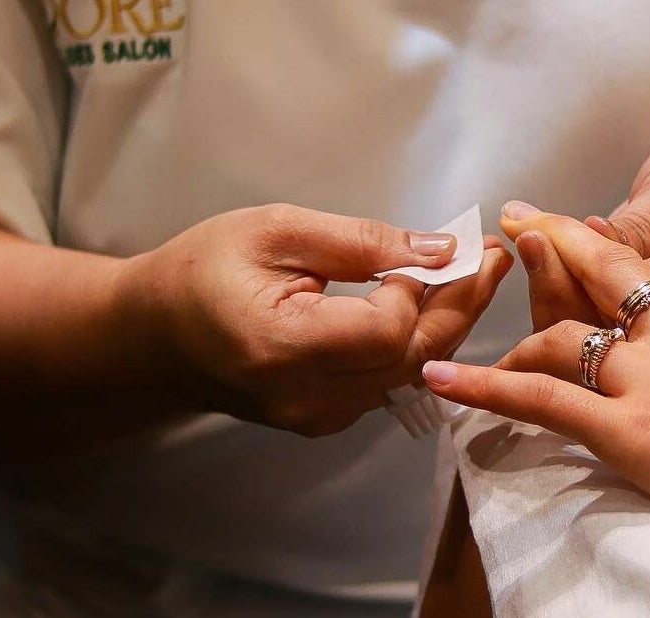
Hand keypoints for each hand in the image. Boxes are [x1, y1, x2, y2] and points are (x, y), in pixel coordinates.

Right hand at [117, 204, 512, 435]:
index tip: (436, 247)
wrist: (154, 336)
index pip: (384, 331)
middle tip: (495, 255)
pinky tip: (437, 302)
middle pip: (411, 356)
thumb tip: (439, 248)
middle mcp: (306, 397)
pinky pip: (391, 380)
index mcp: (281, 347)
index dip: (418, 289)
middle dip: (461, 303)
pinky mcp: (326, 419)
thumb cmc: (205, 268)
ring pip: (410, 371)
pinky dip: (419, 340)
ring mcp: (318, 416)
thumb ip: (359, 241)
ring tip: (479, 271)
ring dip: (449, 321)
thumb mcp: (275, 231)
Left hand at [423, 213, 649, 515]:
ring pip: (564, 335)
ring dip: (520, 327)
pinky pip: (539, 400)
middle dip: (562, 251)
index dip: (625, 264)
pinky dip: (485, 388)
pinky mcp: (620, 426)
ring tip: (484, 322)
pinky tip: (443, 379)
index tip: (602, 256)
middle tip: (524, 230)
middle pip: (608, 277)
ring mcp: (646, 375)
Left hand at [499, 139, 649, 331]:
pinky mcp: (629, 323)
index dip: (576, 279)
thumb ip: (639, 226)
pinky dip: (554, 277)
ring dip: (546, 283)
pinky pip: (583, 314)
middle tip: (526, 233)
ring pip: (583, 333)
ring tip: (522, 230)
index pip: (631, 314)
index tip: (539, 236)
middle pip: (600, 337)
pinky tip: (532, 237)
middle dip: (552, 284)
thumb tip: (573, 239)